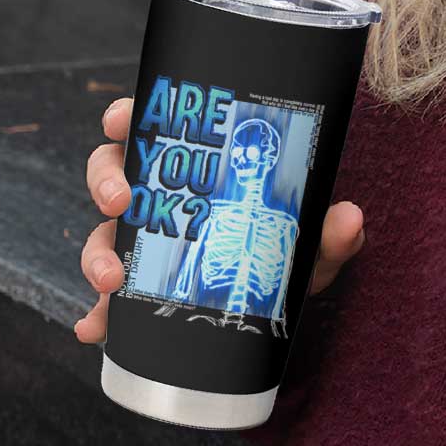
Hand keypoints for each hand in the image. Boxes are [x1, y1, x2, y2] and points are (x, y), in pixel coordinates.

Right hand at [73, 97, 365, 342]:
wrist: (282, 301)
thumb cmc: (291, 252)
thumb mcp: (312, 242)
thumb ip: (330, 232)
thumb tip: (350, 218)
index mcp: (195, 167)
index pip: (151, 127)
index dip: (126, 116)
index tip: (121, 120)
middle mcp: (163, 197)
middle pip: (113, 173)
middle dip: (105, 183)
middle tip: (120, 202)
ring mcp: (147, 241)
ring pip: (103, 233)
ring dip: (96, 253)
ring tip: (110, 280)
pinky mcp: (143, 287)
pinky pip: (109, 299)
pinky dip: (97, 314)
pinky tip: (95, 329)